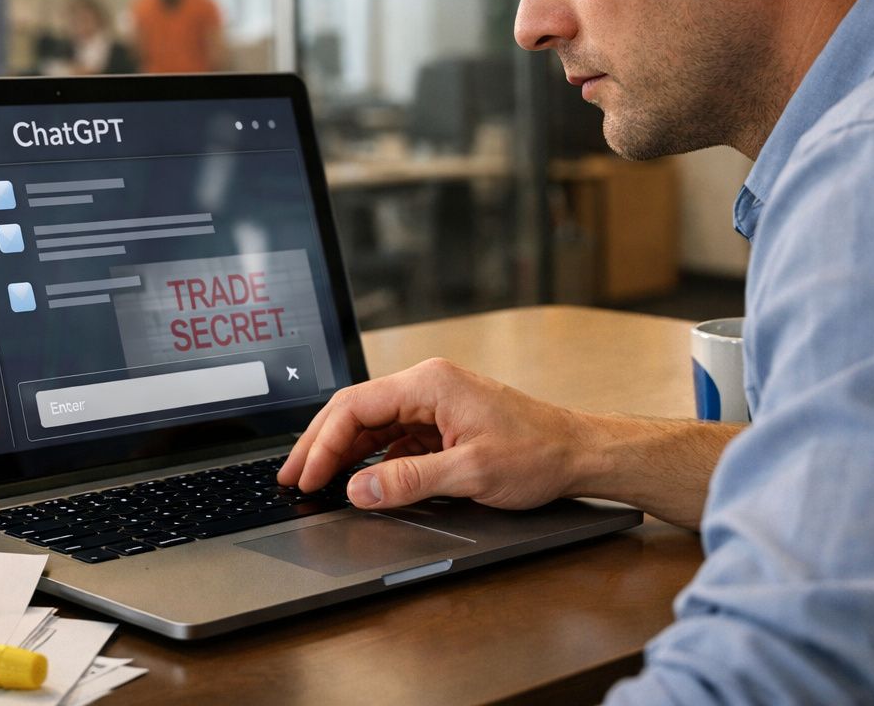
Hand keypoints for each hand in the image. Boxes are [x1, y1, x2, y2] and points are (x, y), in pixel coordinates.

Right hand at [277, 357, 588, 510]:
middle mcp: (428, 386)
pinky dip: (370, 457)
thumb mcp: (470, 473)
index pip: (356, 406)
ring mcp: (434, 403)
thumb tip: (359, 488)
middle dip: (321, 444)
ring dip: (342, 452)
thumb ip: (409, 480)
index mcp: (430, 384)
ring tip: (315, 480)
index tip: (307, 476)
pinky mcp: (442, 422)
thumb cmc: (538, 452)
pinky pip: (393, 436)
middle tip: (293, 478)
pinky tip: (358, 478)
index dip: (323, 443)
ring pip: (372, 424)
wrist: (580, 452)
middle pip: (356, 410)